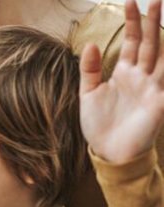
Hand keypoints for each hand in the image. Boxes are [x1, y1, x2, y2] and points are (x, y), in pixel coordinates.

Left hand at [80, 0, 163, 163]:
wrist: (107, 152)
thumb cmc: (98, 125)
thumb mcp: (88, 94)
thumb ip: (90, 70)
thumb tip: (89, 44)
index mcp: (124, 74)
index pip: (132, 42)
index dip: (133, 23)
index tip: (130, 2)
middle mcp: (141, 77)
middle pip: (150, 44)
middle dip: (152, 22)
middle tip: (155, 0)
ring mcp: (152, 88)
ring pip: (163, 57)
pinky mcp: (159, 103)